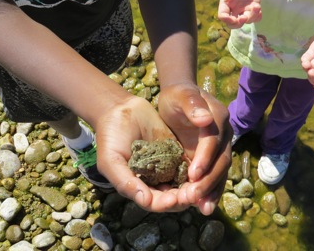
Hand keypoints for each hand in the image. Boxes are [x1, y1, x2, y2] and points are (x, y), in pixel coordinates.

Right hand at [94, 96, 192, 212]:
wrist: (121, 110)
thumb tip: (146, 201)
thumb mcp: (111, 161)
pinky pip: (188, 164)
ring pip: (183, 183)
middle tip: (191, 194)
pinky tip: (201, 167)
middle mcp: (155, 181)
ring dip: (191, 187)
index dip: (164, 204)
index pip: (154, 202)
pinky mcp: (176, 152)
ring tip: (198, 183)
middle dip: (182, 198)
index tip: (173, 199)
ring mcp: (167, 166)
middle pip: (173, 197)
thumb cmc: (111, 138)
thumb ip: (126, 182)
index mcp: (138, 187)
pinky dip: (195, 169)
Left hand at [157, 83, 231, 214]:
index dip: (205, 158)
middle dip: (209, 180)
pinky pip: (214, 176)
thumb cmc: (178, 96)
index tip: (193, 175)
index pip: (214, 141)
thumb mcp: (181, 95)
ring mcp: (220, 148)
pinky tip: (202, 207)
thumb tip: (205, 119)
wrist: (179, 99)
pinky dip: (209, 192)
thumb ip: (192, 105)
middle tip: (193, 197)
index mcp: (218, 117)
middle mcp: (224, 134)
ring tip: (202, 208)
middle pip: (221, 160)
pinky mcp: (212, 158)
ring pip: (220, 172)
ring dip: (212, 191)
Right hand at [218, 0, 262, 28]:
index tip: (235, 18)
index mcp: (226, 2)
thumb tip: (227, 0)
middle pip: (233, 24)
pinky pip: (255, 17)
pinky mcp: (253, 6)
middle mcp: (234, 7)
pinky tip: (259, 9)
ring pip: (246, 21)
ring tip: (256, 6)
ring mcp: (244, 8)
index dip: (227, 20)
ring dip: (251, 18)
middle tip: (244, 17)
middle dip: (238, 24)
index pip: (223, 16)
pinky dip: (258, 17)